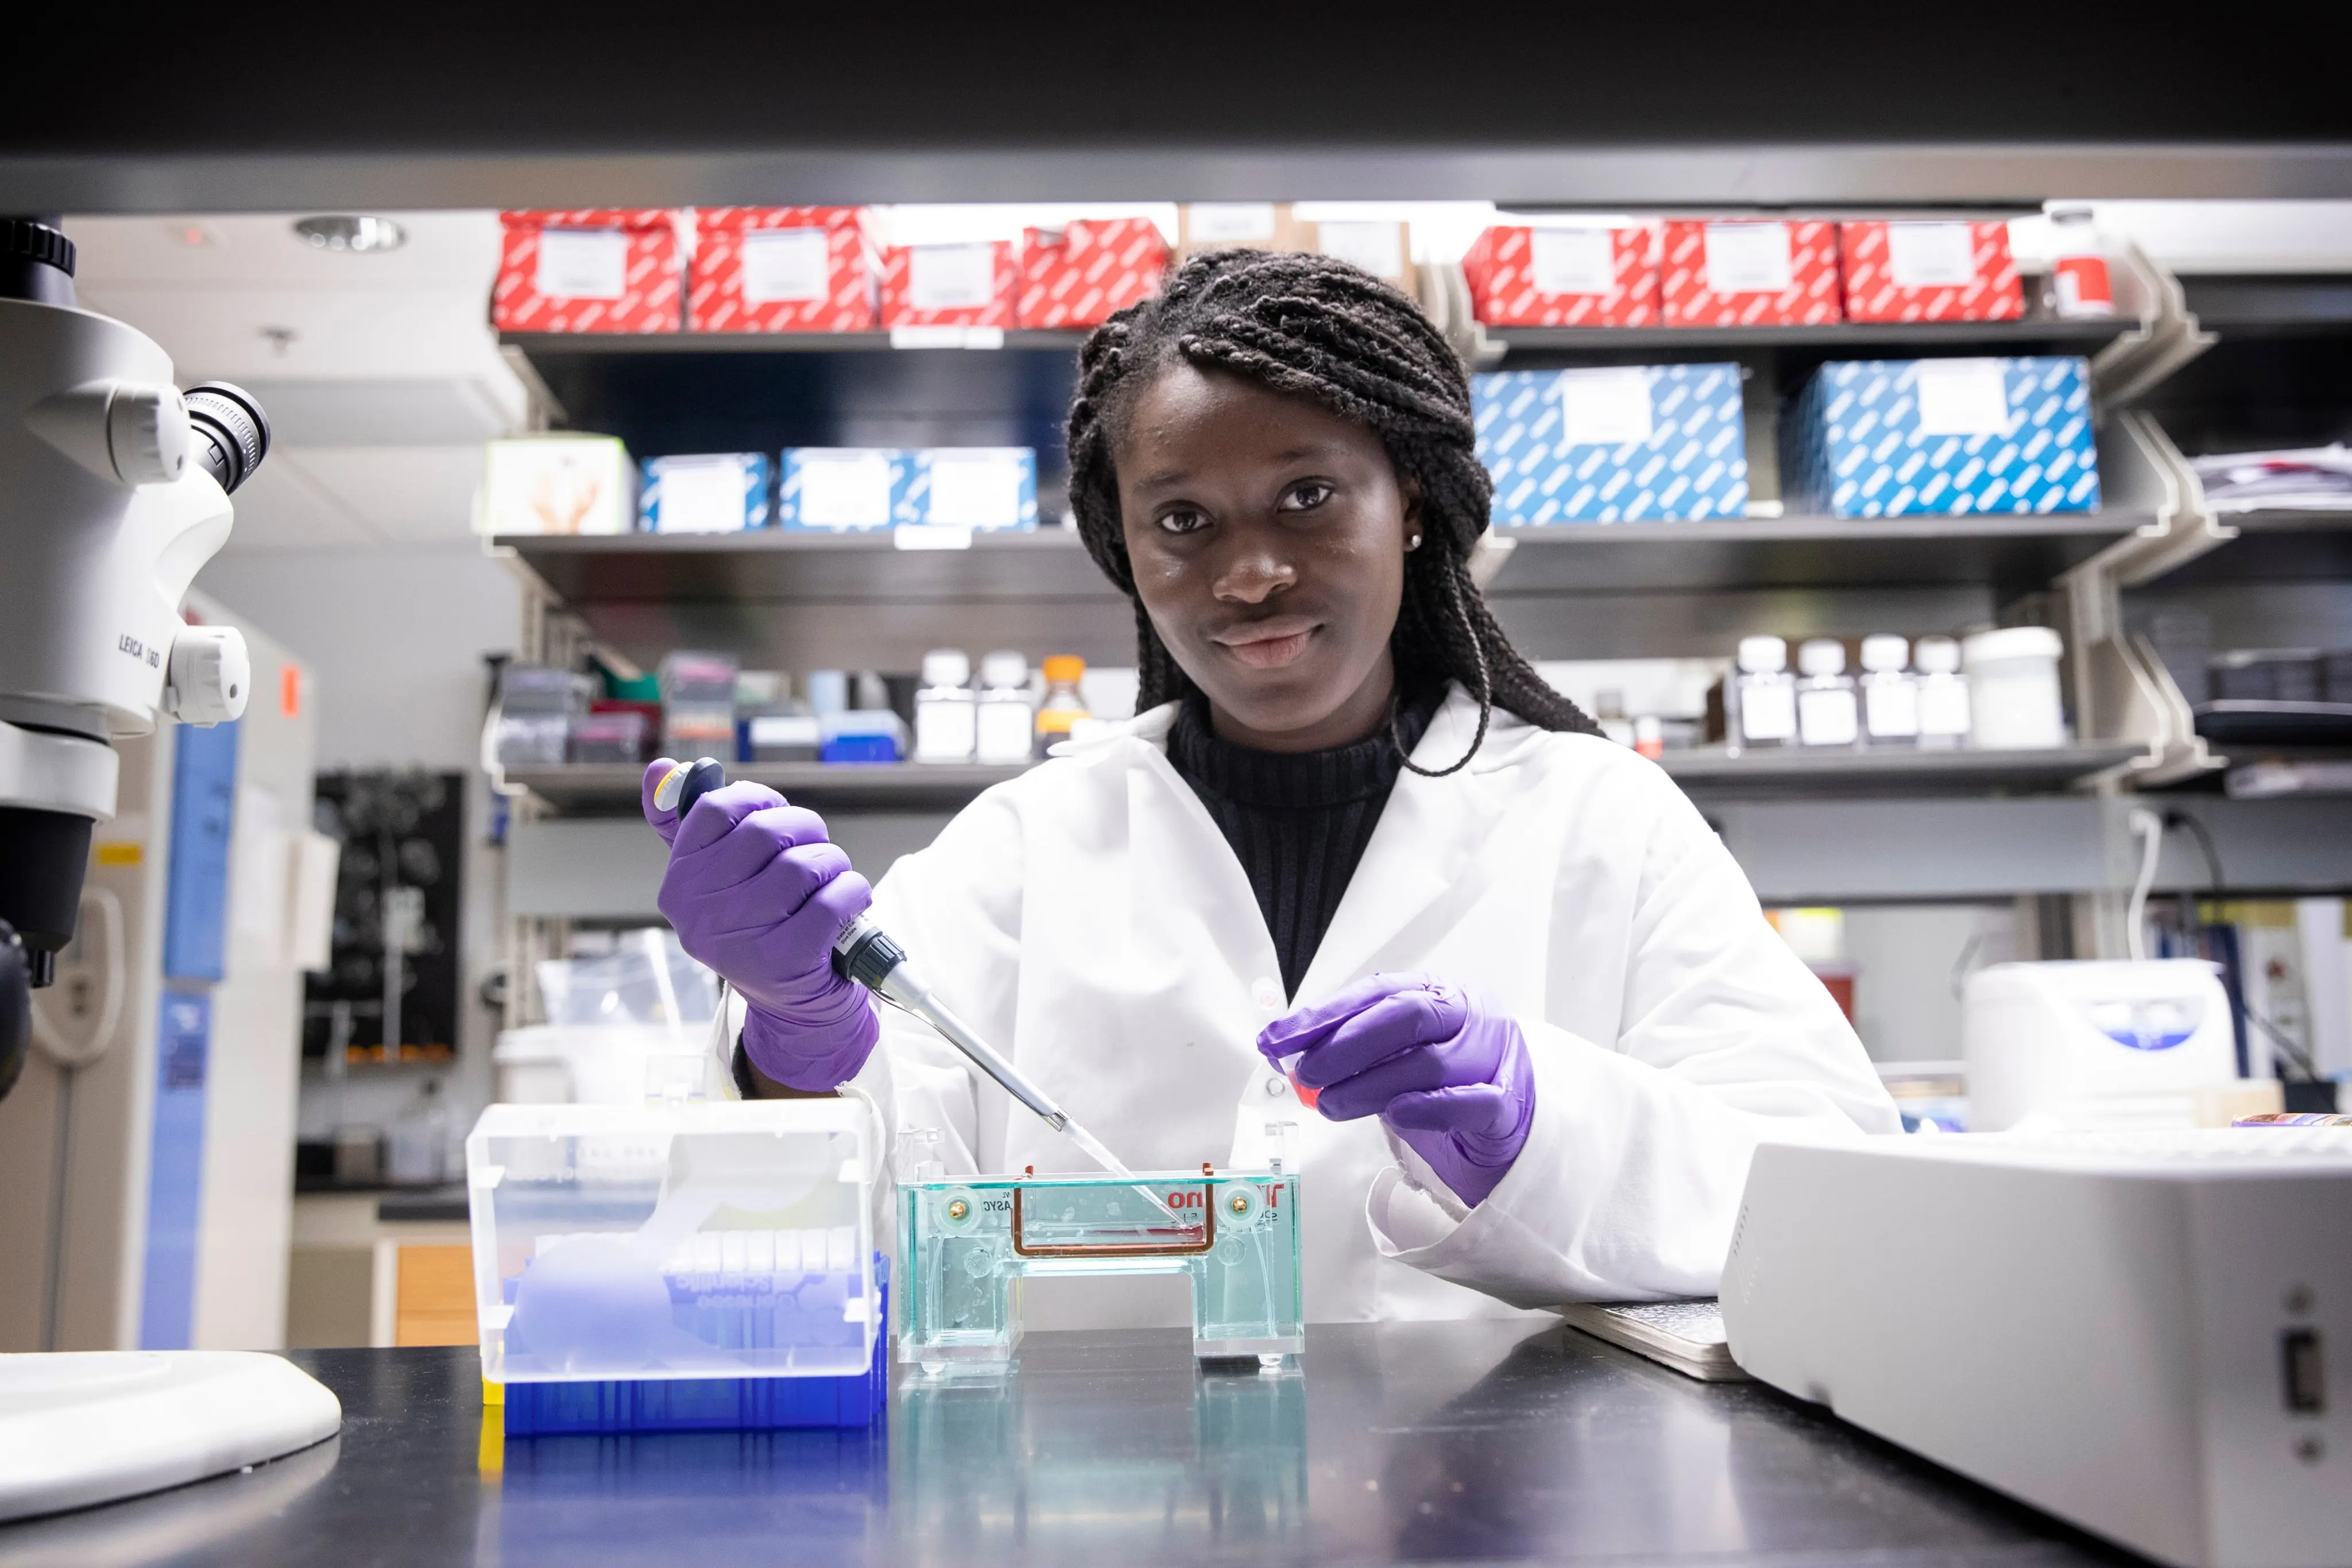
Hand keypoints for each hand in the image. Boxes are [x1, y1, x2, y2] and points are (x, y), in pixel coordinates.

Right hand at [642, 759, 877, 1090]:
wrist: (795, 1006)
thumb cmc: (762, 927)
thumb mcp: (718, 880)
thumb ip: (688, 826)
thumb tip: (658, 770)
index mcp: (679, 883)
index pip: (720, 807)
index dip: (762, 801)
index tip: (778, 817)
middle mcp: (699, 913)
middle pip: (768, 831)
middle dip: (807, 832)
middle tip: (816, 853)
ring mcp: (740, 941)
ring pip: (805, 865)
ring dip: (834, 865)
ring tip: (831, 883)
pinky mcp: (785, 962)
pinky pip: (834, 899)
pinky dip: (853, 893)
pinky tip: (847, 905)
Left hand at [1258, 973, 1533, 1207]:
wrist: (1506, 1128)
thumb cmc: (1444, 1086)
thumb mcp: (1394, 1059)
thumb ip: (1349, 1051)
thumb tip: (1283, 1051)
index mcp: (1438, 994)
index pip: (1375, 994)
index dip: (1321, 1016)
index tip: (1276, 1041)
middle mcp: (1468, 1016)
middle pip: (1407, 1015)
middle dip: (1347, 1043)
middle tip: (1307, 1073)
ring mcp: (1494, 1057)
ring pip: (1431, 1062)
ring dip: (1371, 1085)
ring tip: (1331, 1105)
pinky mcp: (1508, 1105)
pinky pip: (1474, 1101)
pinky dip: (1430, 1106)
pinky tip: (1396, 1114)